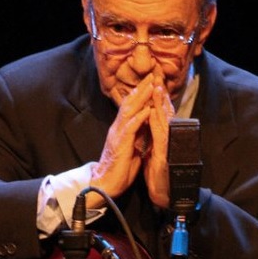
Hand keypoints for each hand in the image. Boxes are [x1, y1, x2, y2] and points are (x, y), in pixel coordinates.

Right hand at [89, 74, 155, 205]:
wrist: (105, 184)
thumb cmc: (119, 168)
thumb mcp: (131, 147)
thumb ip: (137, 135)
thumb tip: (146, 124)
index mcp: (121, 129)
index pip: (131, 106)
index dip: (141, 93)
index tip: (151, 81)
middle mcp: (118, 128)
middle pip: (130, 103)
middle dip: (142, 88)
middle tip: (152, 75)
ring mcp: (118, 135)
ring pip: (129, 111)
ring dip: (141, 97)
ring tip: (151, 85)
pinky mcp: (121, 144)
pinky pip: (131, 128)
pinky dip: (139, 117)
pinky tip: (147, 109)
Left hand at [142, 76, 174, 207]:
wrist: (164, 197)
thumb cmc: (159, 177)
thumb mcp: (154, 153)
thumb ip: (154, 139)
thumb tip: (151, 126)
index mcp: (163, 140)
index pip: (161, 116)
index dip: (158, 100)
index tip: (155, 84)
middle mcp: (167, 141)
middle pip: (165, 114)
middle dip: (161, 96)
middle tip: (158, 78)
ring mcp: (167, 148)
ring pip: (164, 121)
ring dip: (161, 105)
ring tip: (158, 89)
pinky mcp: (163, 156)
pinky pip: (160, 136)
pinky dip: (157, 123)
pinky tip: (154, 113)